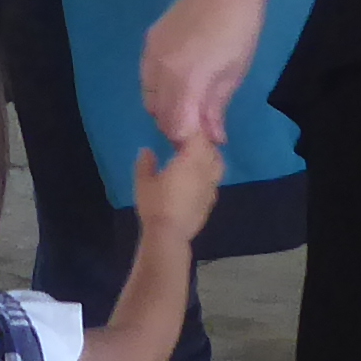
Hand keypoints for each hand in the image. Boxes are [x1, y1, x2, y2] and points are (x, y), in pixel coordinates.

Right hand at [131, 128, 225, 246]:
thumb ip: (146, 163)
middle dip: (202, 141)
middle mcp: (205, 171)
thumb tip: (147, 151)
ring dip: (209, 156)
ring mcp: (211, 186)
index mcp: (190, 161)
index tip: (183, 126)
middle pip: (211, 149)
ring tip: (195, 156)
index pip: (198, 137)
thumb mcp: (143, 182)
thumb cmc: (155, 204)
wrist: (170, 234)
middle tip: (187, 140)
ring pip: (217, 164)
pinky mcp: (211, 199)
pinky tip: (196, 178)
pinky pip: (214, 179)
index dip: (193, 129)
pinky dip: (208, 172)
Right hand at [141, 0, 268, 149]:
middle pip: (159, 115)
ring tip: (191, 108)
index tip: (204, 146)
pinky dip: (160, 90)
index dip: (189, 141)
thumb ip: (216, 108)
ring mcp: (151, 53)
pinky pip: (147, 77)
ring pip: (149, 97)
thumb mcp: (235, 73)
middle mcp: (160, 69)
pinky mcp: (150, 41)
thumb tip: (213, 139)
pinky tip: (180, 85)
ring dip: (166, 110)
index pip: (176, 126)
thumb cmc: (242, 28)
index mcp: (186, 79)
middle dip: (177, 128)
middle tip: (200, 129)